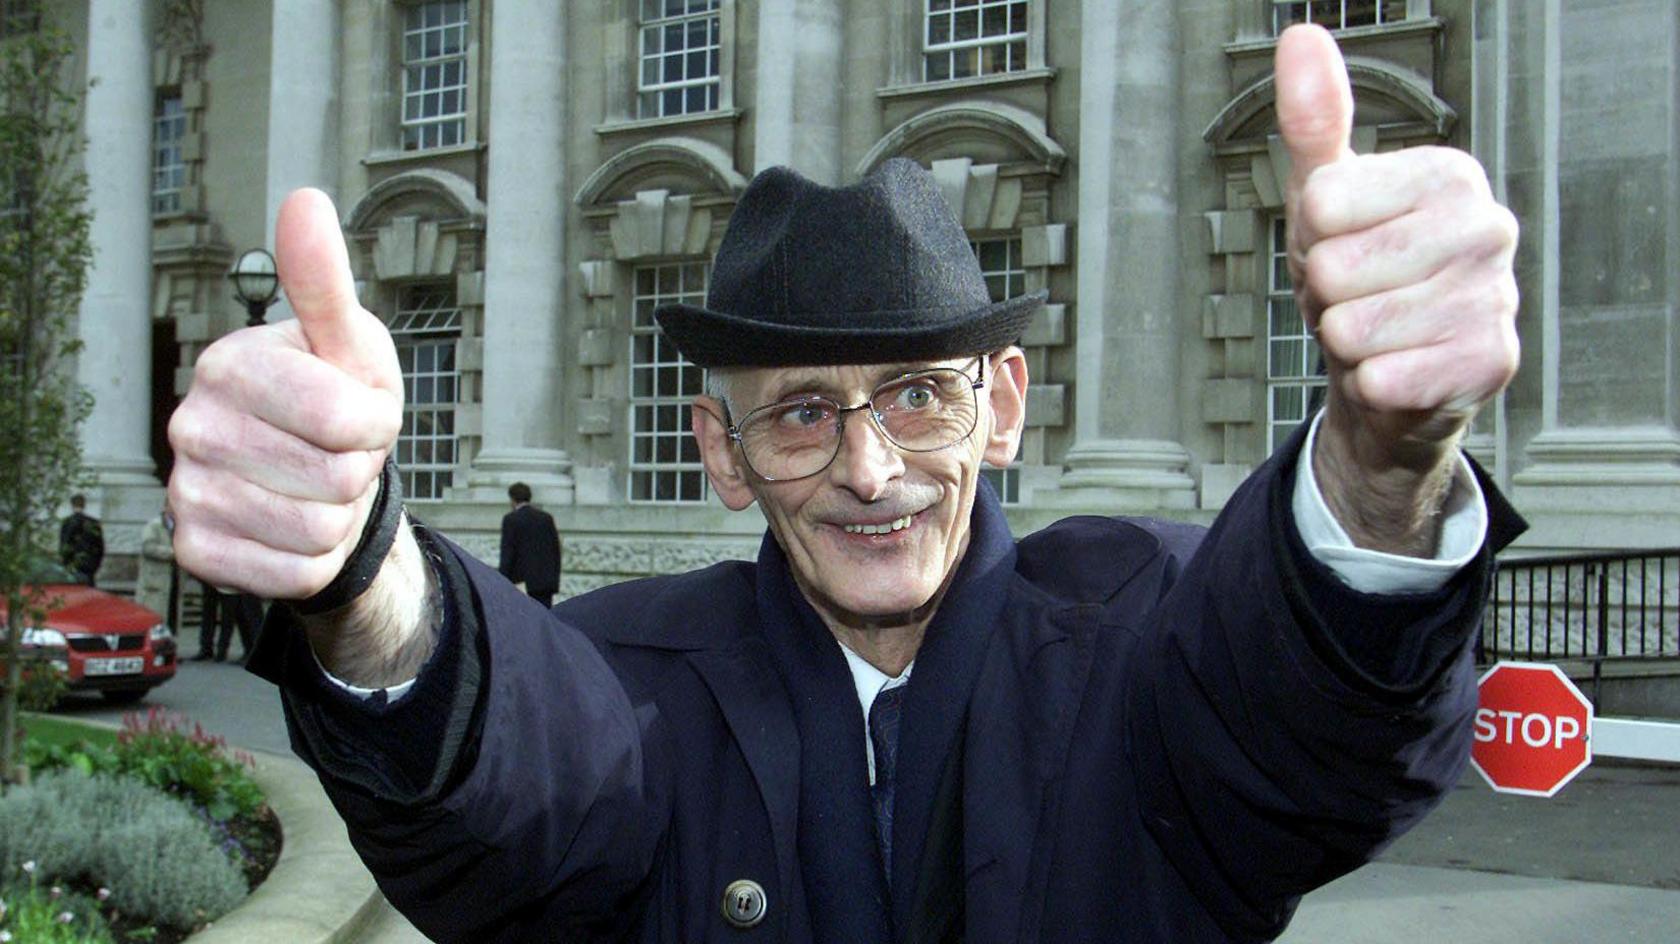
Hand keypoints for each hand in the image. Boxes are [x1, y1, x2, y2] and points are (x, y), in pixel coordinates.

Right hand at [168, 190, 403, 598]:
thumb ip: (325, 281)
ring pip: (318, 532)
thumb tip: (305, 201)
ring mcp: (187, 491)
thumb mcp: (348, 342)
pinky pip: (293, 574)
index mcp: (228, 365)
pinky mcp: (197, 550)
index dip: (375, 423)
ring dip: (341, 516)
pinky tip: (297, 525)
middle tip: (338, 452)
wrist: (312, 476)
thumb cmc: (335, 397)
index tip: (361, 411)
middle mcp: (191, 426)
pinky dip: (316, 560)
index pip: (341, 417)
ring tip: (319, 487)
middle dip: (359, 470)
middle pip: (337, 479)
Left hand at [1276, 25, 1518, 550]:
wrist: (1393, 372)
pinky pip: (1384, 378)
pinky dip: (1370, 384)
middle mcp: (1487, 228)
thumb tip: (1301, 40)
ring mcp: (1496, 296)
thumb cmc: (1361, 276)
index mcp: (1448, 175)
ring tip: (1376, 332)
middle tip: (1355, 296)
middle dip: (1324, 295)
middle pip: (1336, 268)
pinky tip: (1396, 369)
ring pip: (1354, 327)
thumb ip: (1314, 120)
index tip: (1339, 243)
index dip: (1311, 236)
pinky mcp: (1489, 363)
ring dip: (1346, 342)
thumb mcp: (1325, 197)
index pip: (1323, 204)